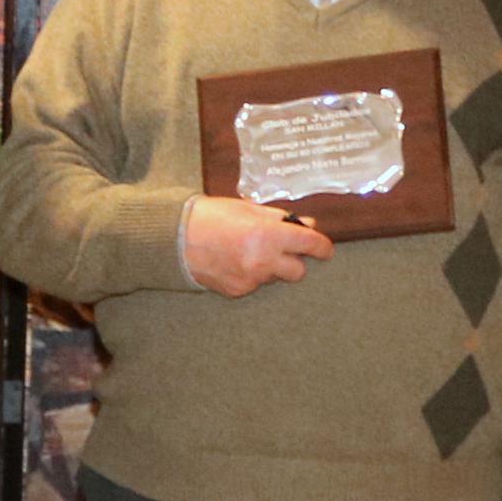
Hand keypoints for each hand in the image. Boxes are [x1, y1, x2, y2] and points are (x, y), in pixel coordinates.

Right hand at [182, 194, 334, 296]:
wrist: (176, 238)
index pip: (310, 245)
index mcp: (268, 235)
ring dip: (271, 267)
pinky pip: (255, 285)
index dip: (322, 247)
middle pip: (298, 271)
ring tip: (248, 252)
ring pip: (275, 278)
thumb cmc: (212, 216)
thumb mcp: (248, 209)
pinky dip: (251, 275)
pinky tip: (234, 262)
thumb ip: (280, 219)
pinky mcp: (237, 291)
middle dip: (294, 261)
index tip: (326, 249)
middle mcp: (263, 261)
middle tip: (281, 249)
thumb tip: (306, 224)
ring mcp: (250, 279)